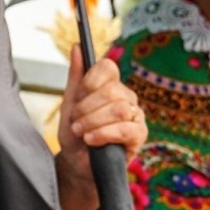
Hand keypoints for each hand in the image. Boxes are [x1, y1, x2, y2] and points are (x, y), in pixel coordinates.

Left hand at [56, 46, 146, 203]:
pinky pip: (126, 128)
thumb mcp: (70, 103)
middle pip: (112, 90)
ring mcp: (135, 115)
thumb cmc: (75, 134)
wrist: (76, 164)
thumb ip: (76, 75)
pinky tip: (92, 140)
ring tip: (82, 132)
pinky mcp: (139, 135)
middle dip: (87, 108)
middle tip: (76, 122)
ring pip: (119, 109)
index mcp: (110, 86)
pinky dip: (104, 134)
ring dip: (93, 122)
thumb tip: (77, 46)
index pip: (108, 68)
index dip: (90, 82)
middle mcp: (126, 97)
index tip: (77, 98)